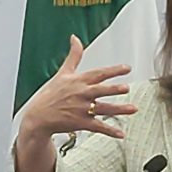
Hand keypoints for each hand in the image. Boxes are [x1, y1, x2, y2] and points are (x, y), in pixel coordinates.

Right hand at [18, 35, 137, 142]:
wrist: (38, 117)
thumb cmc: (51, 94)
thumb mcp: (62, 73)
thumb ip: (73, 56)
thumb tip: (75, 38)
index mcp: (78, 81)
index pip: (98, 74)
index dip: (113, 70)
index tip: (127, 68)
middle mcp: (81, 94)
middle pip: (100, 91)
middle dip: (113, 89)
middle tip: (126, 88)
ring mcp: (81, 110)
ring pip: (103, 109)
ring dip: (118, 109)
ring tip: (133, 109)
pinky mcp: (81, 123)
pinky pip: (98, 127)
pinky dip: (110, 131)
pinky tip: (121, 134)